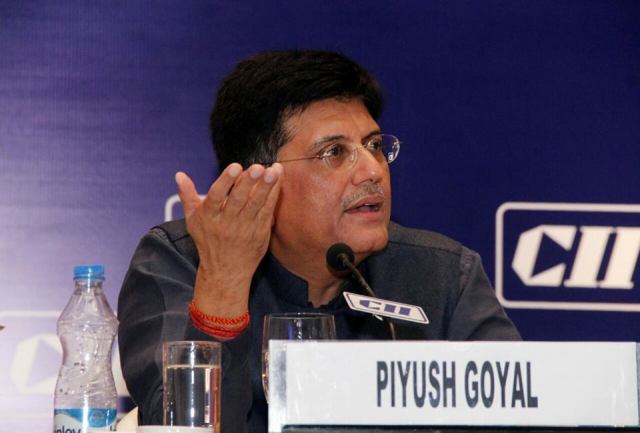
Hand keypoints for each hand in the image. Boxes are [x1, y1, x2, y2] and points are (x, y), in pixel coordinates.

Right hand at [175, 162, 282, 317]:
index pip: (216, 197)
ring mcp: (246, 228)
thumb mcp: (193, 220)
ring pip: (256, 204)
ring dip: (266, 187)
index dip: (225, 181)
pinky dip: (273, 194)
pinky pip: (268, 210)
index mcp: (210, 217)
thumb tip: (179, 174)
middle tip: (258, 167)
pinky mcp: (260, 232)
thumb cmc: (208, 241)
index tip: (235, 167)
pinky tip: (278, 178)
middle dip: (248, 183)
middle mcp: (227, 222)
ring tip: (274, 171)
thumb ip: (187, 196)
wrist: (226, 271)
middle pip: (238, 200)